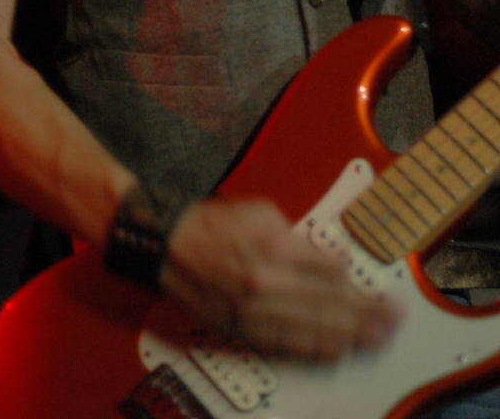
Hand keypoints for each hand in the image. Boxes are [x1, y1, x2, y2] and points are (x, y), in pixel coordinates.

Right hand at [160, 197, 401, 360]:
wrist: (167, 246)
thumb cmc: (212, 223)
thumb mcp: (260, 211)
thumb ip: (298, 236)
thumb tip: (331, 259)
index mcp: (274, 249)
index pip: (330, 272)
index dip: (358, 284)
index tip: (381, 291)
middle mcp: (268, 285)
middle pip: (330, 306)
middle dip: (367, 315)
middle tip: (394, 321)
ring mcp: (255, 312)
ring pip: (313, 331)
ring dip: (350, 336)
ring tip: (377, 340)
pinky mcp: (242, 329)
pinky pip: (286, 345)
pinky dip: (316, 349)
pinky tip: (337, 350)